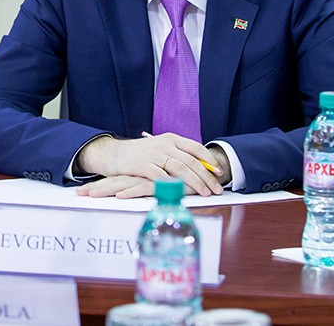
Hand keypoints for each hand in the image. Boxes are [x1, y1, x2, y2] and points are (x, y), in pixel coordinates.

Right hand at [77, 133, 225, 196]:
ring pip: (181, 168)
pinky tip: (183, 193)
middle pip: (191, 160)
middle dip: (207, 176)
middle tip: (217, 188)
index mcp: (171, 139)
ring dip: (195, 182)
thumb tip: (200, 168)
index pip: (196, 148)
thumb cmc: (139, 154)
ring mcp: (154, 154)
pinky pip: (162, 176)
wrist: (113, 154)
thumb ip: (177, 155)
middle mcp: (164, 144)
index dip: (210, 160)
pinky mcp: (143, 165)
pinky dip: (174, 185)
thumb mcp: (160, 149)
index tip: (220, 172)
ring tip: (205, 193)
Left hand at [77, 175, 195, 198]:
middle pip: (114, 181)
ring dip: (107, 190)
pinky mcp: (163, 181)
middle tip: (79, 194)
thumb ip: (146, 186)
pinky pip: (145, 187)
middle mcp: (141, 174)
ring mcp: (151, 176)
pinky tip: (120, 196)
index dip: (98, 185)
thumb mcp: (160, 183)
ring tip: (91, 196)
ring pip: (125, 183)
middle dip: (97, 188)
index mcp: (138, 174)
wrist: (204, 168)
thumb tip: (128, 193)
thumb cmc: (180, 178)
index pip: (114, 179)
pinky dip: (132, 192)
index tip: (81, 192)